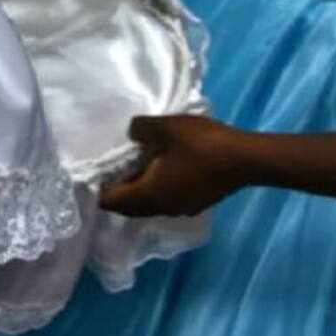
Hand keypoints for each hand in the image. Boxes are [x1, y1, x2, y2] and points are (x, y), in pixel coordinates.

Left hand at [100, 115, 245, 216]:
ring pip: (148, 205)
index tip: (90, 174)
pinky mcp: (196, 202)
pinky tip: (161, 168)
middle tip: (109, 169)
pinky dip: (156, 189)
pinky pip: (165, 199)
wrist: (246, 159)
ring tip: (133, 166)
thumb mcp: (166, 127)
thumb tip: (132, 133)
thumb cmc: (203, 144)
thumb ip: (141, 129)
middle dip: (116, 192)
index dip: (97, 190)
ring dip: (138, 190)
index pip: (112, 201)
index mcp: (149, 194)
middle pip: (129, 207)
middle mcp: (162, 208)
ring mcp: (181, 208)